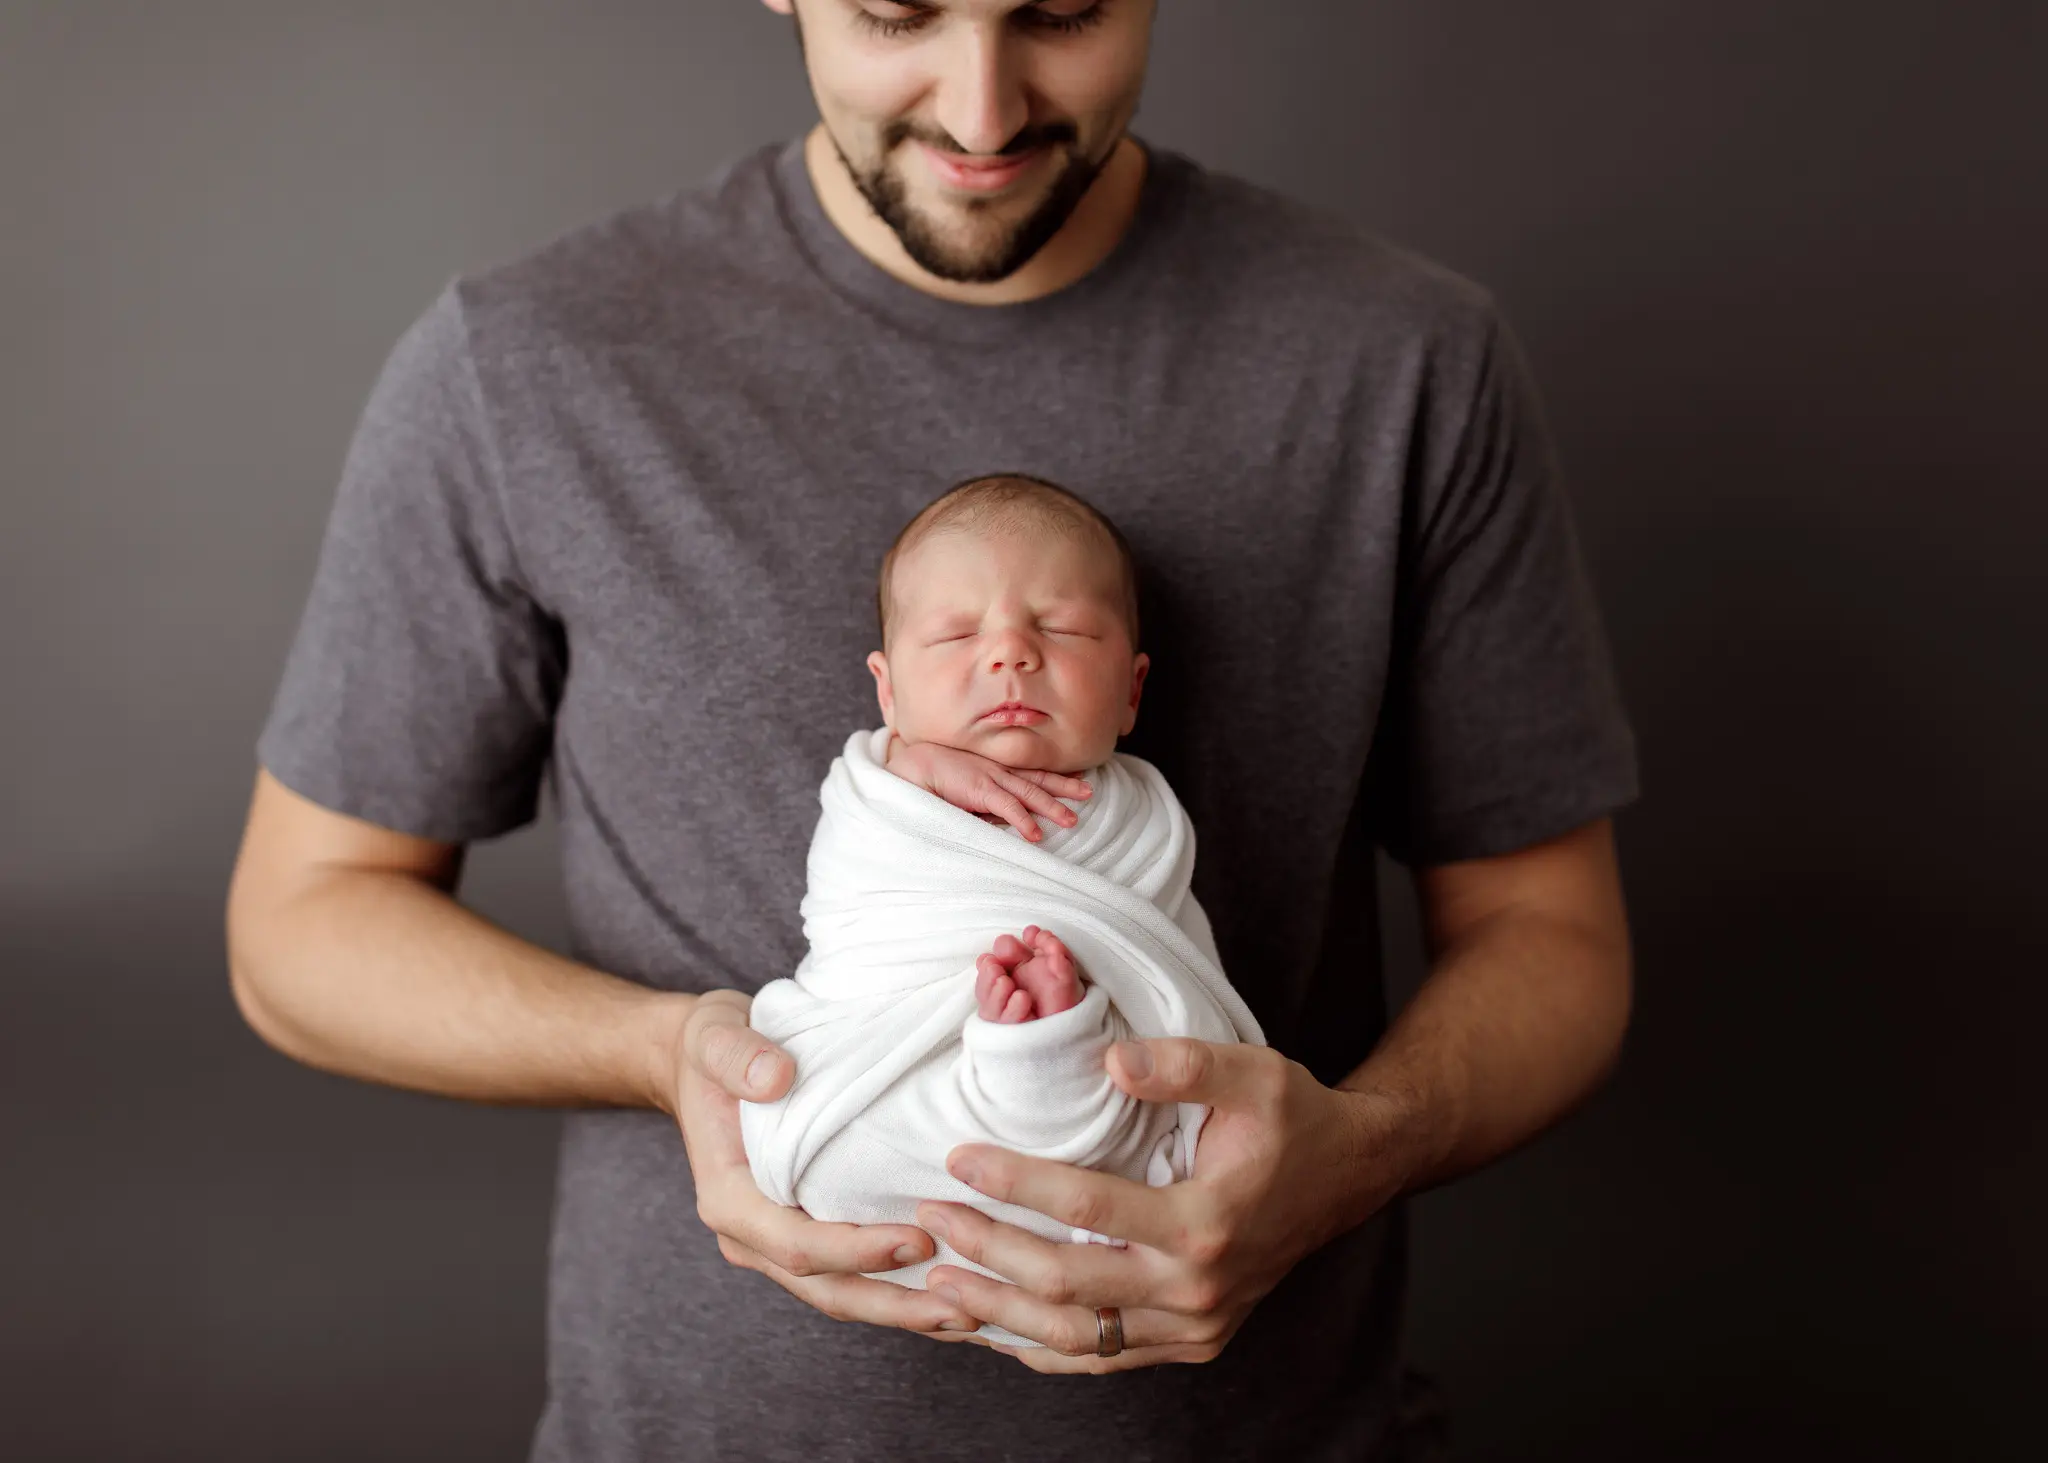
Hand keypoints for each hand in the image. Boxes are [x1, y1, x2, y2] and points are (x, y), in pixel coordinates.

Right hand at [663, 989, 979, 1334]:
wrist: (704, 1062)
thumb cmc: (713, 1048)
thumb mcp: (714, 1037)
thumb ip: (736, 1056)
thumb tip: (775, 1077)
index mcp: (730, 1199)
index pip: (797, 1245)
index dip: (858, 1250)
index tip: (919, 1240)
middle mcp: (752, 1234)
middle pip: (828, 1289)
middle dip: (894, 1304)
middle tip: (962, 1307)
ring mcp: (780, 1241)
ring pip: (844, 1292)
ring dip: (904, 1308)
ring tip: (971, 1315)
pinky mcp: (807, 1232)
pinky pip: (855, 1274)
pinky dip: (901, 1289)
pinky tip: (954, 1291)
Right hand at [884, 734, 1091, 841]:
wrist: (910, 767)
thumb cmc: (933, 779)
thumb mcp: (965, 790)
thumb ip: (984, 803)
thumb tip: (1001, 820)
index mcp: (994, 769)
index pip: (1030, 773)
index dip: (1054, 777)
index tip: (1076, 780)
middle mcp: (997, 771)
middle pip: (1038, 779)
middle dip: (1065, 786)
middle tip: (1089, 793)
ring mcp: (990, 780)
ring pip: (1030, 794)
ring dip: (1052, 807)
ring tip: (1072, 821)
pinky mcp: (979, 792)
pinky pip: (1007, 808)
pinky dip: (1024, 821)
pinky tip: (1037, 834)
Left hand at [911, 1039, 1416, 1370]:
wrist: (1350, 1174)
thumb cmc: (1294, 1117)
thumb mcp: (1253, 1072)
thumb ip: (1183, 1065)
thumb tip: (1109, 1061)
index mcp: (1207, 1223)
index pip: (1088, 1207)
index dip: (1016, 1182)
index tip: (958, 1158)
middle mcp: (1198, 1289)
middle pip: (1067, 1284)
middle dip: (987, 1250)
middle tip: (929, 1216)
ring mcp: (1196, 1326)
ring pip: (1078, 1338)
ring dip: (1000, 1314)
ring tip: (938, 1283)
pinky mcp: (1193, 1341)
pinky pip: (1105, 1359)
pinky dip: (1044, 1350)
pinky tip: (995, 1328)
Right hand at [974, 925, 1083, 1021]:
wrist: (1077, 1028)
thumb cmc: (1068, 997)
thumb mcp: (1064, 969)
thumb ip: (1051, 948)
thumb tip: (1030, 931)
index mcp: (1018, 967)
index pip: (997, 956)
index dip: (1000, 950)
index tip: (1007, 948)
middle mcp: (1008, 986)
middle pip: (986, 976)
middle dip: (988, 970)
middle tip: (996, 967)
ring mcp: (1005, 1008)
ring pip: (987, 999)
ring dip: (992, 990)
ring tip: (1005, 982)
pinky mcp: (1008, 1028)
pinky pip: (999, 1020)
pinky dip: (1009, 1009)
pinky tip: (1022, 999)